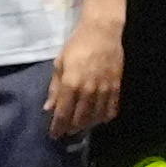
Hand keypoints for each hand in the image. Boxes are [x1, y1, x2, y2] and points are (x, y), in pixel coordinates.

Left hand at [47, 16, 124, 138]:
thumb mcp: (60, 63)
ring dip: (86, 125)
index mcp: (71, 83)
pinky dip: (103, 117)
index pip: (63, 113)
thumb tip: (49, 107)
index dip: (58, 127)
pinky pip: (111, 110)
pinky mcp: (116, 87)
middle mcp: (88, 90)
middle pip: (79, 119)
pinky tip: (98, 118)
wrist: (102, 32)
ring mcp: (104, 90)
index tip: (54, 134)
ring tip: (80, 125)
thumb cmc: (77, 45)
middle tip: (66, 130)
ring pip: (95, 118)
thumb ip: (55, 88)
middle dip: (71, 128)